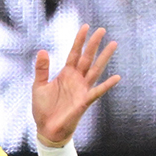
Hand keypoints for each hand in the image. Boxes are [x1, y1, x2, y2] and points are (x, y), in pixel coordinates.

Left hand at [32, 25, 118, 148]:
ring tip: (113, 44)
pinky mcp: (84, 101)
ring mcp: (82, 89)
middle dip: (94, 44)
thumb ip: (42, 69)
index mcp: (66, 73)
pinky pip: (97, 91)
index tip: (85, 26)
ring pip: (95, 69)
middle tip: (102, 30)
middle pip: (87, 57)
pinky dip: (107, 85)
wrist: (46, 129)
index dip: (79, 40)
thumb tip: (42, 50)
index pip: (74, 53)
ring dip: (104, 57)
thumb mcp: (39, 85)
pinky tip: (116, 77)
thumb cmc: (43, 109)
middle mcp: (76, 79)